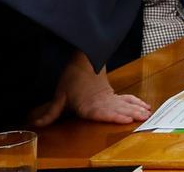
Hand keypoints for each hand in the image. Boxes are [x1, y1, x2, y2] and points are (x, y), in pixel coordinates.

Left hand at [29, 51, 151, 126]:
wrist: (84, 59)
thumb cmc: (72, 77)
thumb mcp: (59, 96)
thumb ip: (51, 113)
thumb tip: (36, 124)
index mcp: (88, 104)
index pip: (102, 112)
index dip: (114, 116)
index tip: (126, 119)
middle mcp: (101, 102)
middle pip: (117, 109)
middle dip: (131, 114)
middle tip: (144, 118)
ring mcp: (109, 97)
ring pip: (124, 104)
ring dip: (136, 108)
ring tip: (147, 113)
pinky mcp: (113, 94)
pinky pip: (127, 98)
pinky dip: (136, 102)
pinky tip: (144, 105)